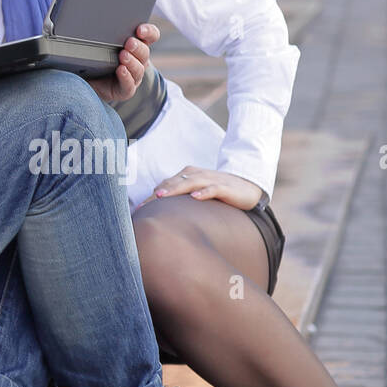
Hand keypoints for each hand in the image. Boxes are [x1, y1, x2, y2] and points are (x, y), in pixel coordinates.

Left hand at [86, 22, 158, 103]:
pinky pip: (129, 85)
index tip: (140, 29)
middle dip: (137, 47)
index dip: (149, 32)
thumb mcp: (98, 42)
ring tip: (123, 55)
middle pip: (145, 52)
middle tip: (129, 42)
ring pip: (139, 69)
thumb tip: (91, 21)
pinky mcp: (125, 90)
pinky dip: (126, 77)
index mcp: (136, 45)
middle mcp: (138, 60)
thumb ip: (101, 33)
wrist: (87, 81)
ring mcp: (133, 76)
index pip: (150, 36)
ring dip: (131, 62)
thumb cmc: (94, 58)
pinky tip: (120, 70)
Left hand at [145, 165, 264, 210]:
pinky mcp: (224, 187)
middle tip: (143, 204)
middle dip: (157, 193)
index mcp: (187, 176)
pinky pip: (212, 188)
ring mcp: (210, 180)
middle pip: (173, 183)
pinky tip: (195, 197)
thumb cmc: (217, 191)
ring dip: (175, 189)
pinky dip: (203, 192)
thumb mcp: (197, 193)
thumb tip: (161, 211)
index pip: (165, 185)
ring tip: (161, 196)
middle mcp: (196, 175)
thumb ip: (181, 198)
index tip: (139, 209)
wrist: (247, 186)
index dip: (151, 196)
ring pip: (189, 183)